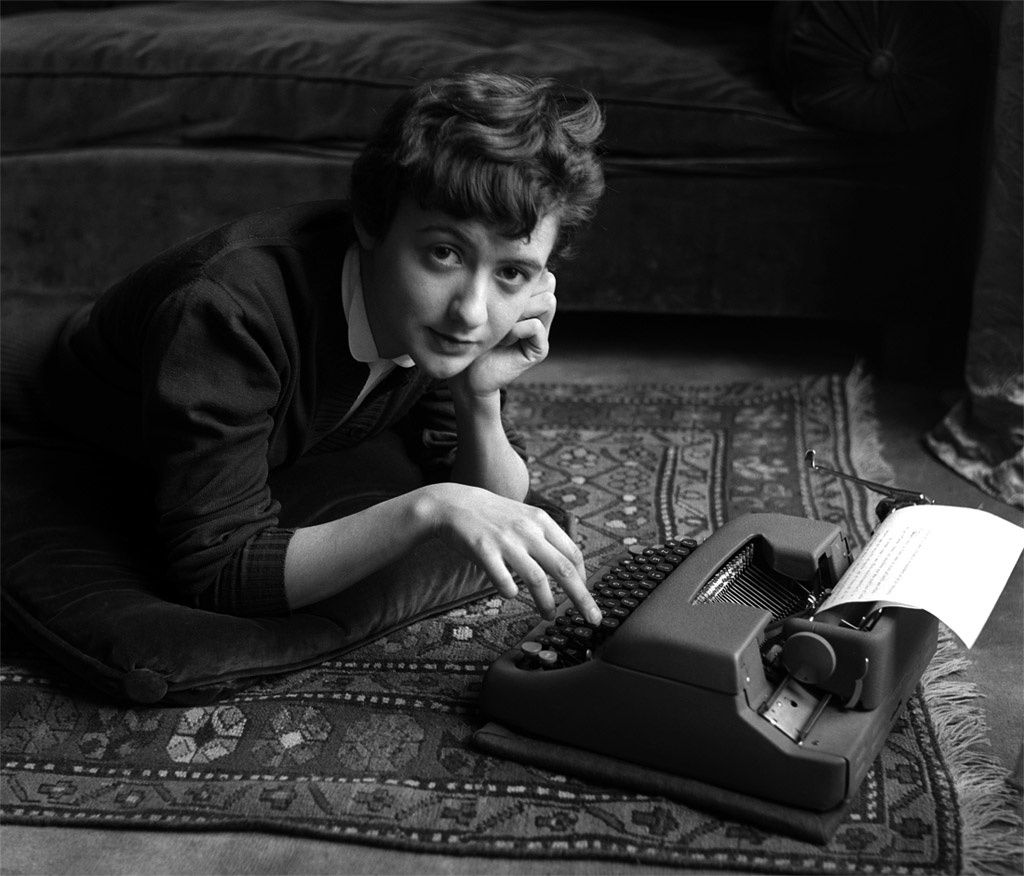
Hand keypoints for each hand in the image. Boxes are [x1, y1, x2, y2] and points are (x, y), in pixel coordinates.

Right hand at [422, 481, 600, 624]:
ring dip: (547, 603)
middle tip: (592, 618)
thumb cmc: (492, 515)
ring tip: (550, 616)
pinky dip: (510, 592)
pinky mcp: (484, 550)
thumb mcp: (524, 516)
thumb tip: (569, 564)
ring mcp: (506, 541)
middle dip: (582, 597)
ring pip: (537, 579)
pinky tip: (511, 595)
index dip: (584, 578)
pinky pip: (503, 580)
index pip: (573, 553)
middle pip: (564, 569)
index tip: (585, 595)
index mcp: (541, 521)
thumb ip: (545, 536)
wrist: (454, 503)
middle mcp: (528, 530)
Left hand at [454, 271, 556, 397]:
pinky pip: (535, 326)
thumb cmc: (468, 334)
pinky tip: (501, 340)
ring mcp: (541, 331)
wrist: (467, 373)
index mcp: (528, 296)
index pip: (540, 270)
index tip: (494, 288)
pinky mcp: (539, 350)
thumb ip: (496, 280)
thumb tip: (504, 253)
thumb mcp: (481, 300)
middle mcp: (538, 311)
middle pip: (548, 281)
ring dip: (519, 310)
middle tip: (499, 307)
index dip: (520, 274)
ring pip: (547, 301)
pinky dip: (516, 329)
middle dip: (523, 290)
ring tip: (500, 324)